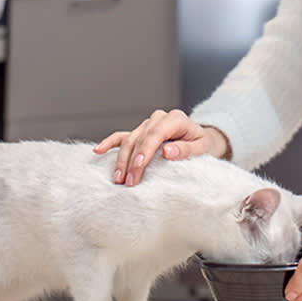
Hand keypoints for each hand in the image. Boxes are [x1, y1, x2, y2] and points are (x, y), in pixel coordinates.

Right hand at [93, 109, 230, 186]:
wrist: (202, 139)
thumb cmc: (203, 144)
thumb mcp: (202, 148)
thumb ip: (186, 149)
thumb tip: (167, 152)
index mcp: (175, 119)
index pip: (156, 133)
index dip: (145, 150)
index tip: (138, 167)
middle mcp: (159, 119)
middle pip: (140, 138)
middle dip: (132, 161)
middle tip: (128, 182)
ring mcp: (148, 124)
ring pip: (129, 139)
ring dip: (121, 159)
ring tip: (118, 178)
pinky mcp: (140, 132)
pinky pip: (122, 136)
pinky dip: (110, 143)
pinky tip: (98, 150)